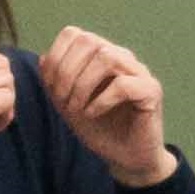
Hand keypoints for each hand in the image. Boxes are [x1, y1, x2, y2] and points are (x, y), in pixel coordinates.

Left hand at [40, 26, 174, 187]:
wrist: (126, 158)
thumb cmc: (99, 130)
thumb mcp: (67, 105)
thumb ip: (54, 82)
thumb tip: (43, 58)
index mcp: (101, 55)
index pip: (74, 34)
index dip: (56, 57)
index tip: (51, 88)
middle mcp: (122, 58)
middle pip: (89, 41)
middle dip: (67, 71)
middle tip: (62, 101)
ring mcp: (139, 72)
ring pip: (107, 57)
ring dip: (83, 85)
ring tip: (77, 108)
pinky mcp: (152, 91)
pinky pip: (124, 84)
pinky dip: (101, 100)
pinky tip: (93, 114)